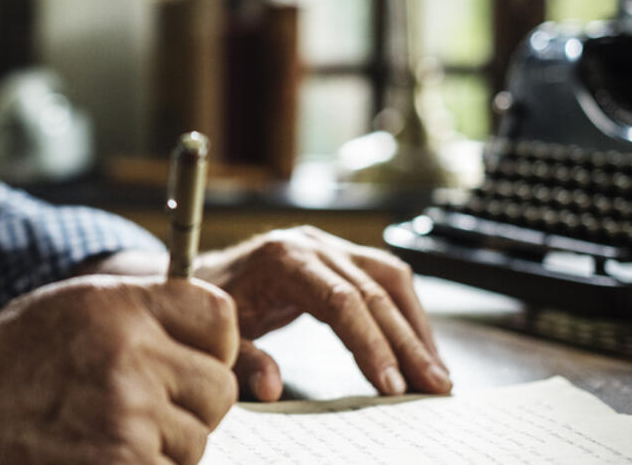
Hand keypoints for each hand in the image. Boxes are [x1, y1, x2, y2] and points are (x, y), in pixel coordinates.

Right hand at [0, 275, 239, 464]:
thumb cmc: (8, 361)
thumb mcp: (74, 308)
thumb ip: (149, 313)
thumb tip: (229, 345)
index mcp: (119, 306)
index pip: (219, 317)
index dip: (209, 343)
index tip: (188, 356)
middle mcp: (128, 357)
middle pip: (219, 387)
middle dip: (191, 401)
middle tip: (141, 403)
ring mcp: (125, 419)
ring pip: (197, 440)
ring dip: (165, 444)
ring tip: (103, 428)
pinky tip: (97, 454)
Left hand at [194, 226, 450, 401]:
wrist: (194, 273)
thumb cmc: (207, 304)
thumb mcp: (217, 334)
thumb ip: (242, 360)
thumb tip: (272, 387)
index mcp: (282, 258)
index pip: (341, 300)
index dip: (370, 343)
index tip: (392, 385)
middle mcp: (311, 244)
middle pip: (374, 292)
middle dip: (408, 343)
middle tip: (434, 387)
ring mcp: (327, 246)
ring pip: (389, 279)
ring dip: (417, 327)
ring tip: (437, 373)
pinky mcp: (337, 255)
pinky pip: (383, 278)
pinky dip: (406, 312)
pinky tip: (419, 346)